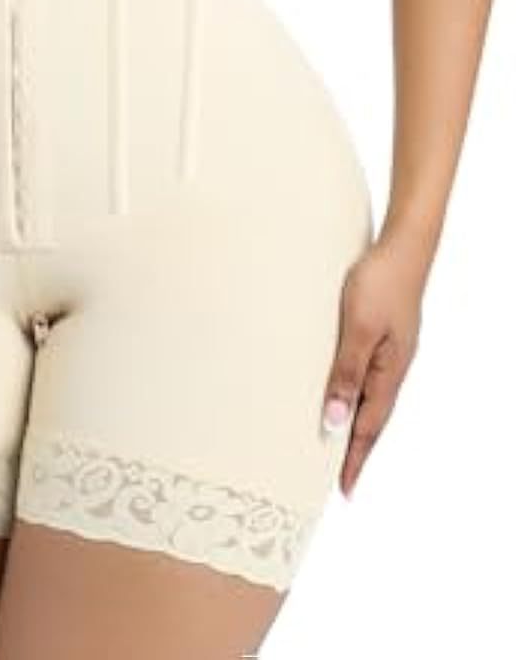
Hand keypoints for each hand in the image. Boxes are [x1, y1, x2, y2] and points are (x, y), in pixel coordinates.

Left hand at [321, 233, 425, 498]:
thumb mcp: (357, 330)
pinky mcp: (382, 333)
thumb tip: (334, 422)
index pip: (368, 427)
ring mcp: (389, 351)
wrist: (402, 246)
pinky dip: (354, 391)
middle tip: (338, 477)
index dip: (354, 458)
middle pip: (371, 417)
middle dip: (354, 448)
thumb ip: (346, 375)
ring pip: (369, 395)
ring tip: (335, 442)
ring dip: (353, 420)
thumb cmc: (379, 283)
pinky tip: (342, 390)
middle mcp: (392, 367)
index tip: (344, 490)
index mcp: (389, 372)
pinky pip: (366, 373)